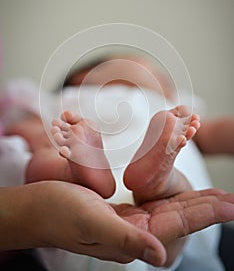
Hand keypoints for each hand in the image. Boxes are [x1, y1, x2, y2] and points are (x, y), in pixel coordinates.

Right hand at [1, 182, 233, 267]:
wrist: (35, 208)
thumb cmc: (57, 211)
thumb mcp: (89, 221)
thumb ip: (125, 240)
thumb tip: (161, 257)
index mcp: (128, 239)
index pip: (176, 225)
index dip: (204, 214)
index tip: (230, 206)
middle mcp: (132, 234)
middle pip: (178, 219)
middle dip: (206, 209)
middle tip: (232, 201)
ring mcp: (126, 224)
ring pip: (169, 212)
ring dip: (193, 204)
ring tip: (216, 199)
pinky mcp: (119, 214)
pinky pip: (153, 206)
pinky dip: (171, 200)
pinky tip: (181, 198)